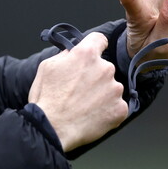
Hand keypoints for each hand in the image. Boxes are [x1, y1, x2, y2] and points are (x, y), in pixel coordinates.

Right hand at [28, 33, 127, 152]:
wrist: (52, 129)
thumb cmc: (47, 100)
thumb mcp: (47, 67)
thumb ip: (65, 55)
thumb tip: (73, 54)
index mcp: (87, 54)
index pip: (99, 39)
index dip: (95, 46)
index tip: (93, 55)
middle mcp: (105, 68)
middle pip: (105, 67)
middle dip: (95, 76)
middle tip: (81, 91)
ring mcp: (115, 89)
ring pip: (112, 88)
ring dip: (102, 94)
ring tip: (85, 106)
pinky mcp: (120, 109)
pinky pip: (117, 106)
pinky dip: (108, 111)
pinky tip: (93, 116)